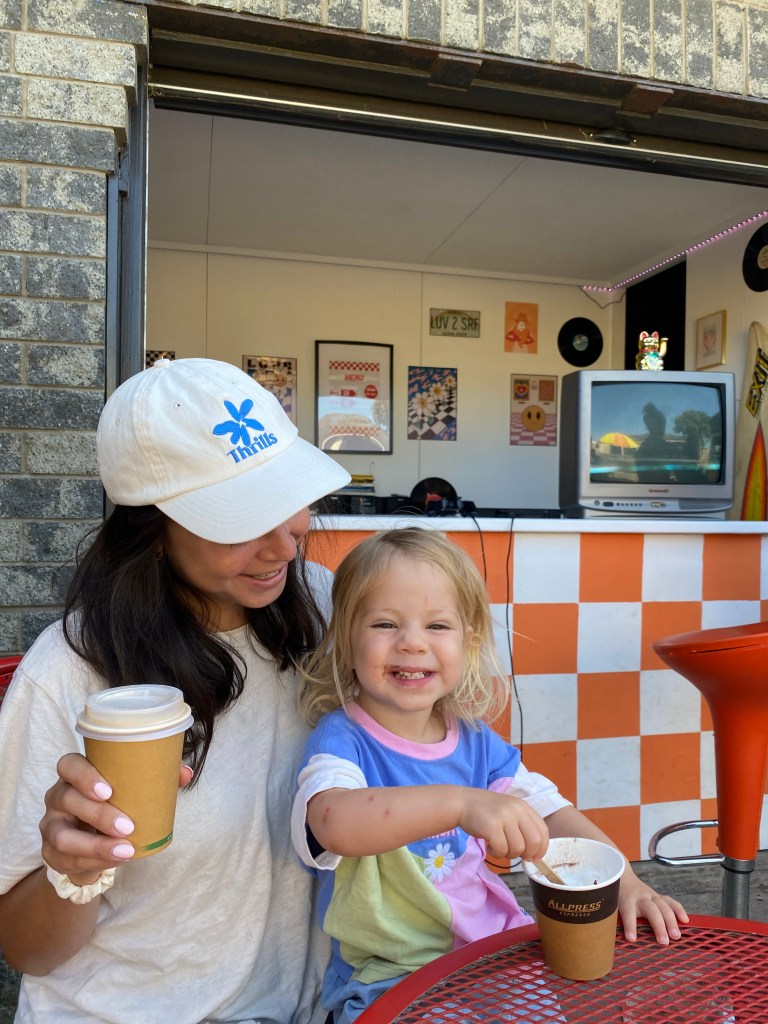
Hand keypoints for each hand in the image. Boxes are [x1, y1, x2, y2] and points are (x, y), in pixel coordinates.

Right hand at [40, 753, 193, 885]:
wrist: (93, 845)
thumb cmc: (115, 806)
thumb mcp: (131, 790)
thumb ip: (157, 777)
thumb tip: (184, 773)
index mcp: (75, 775)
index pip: (68, 765)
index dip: (84, 776)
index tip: (108, 790)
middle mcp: (57, 797)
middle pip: (67, 799)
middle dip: (98, 814)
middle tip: (128, 826)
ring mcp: (50, 826)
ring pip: (62, 836)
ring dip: (95, 845)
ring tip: (125, 851)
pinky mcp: (51, 854)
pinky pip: (66, 860)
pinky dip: (94, 862)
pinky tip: (115, 861)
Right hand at [457, 790, 548, 860]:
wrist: (462, 803)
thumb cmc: (486, 811)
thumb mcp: (509, 812)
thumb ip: (523, 827)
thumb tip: (534, 855)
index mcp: (523, 807)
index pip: (543, 831)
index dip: (541, 848)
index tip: (534, 857)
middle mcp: (516, 810)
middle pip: (534, 842)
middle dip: (526, 854)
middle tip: (515, 853)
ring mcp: (504, 817)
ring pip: (517, 848)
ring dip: (508, 854)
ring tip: (498, 846)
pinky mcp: (491, 826)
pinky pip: (502, 850)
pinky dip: (496, 854)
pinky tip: (490, 846)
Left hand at [618, 869, 688, 943]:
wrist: (623, 878)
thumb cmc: (617, 898)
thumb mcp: (612, 907)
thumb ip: (614, 921)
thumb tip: (612, 941)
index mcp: (626, 901)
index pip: (628, 913)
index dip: (630, 926)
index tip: (631, 939)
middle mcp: (640, 898)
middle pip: (651, 910)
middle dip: (658, 926)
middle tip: (664, 942)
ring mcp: (651, 896)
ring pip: (663, 906)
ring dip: (671, 921)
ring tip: (676, 936)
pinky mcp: (659, 897)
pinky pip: (671, 902)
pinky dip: (679, 910)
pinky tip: (685, 920)